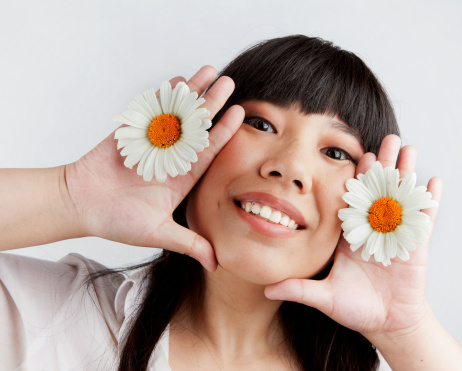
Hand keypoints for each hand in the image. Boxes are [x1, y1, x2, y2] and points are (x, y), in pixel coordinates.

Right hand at [64, 66, 243, 270]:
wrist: (80, 205)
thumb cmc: (116, 221)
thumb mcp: (157, 233)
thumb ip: (188, 243)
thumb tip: (217, 263)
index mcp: (182, 178)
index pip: (209, 151)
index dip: (224, 133)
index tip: (240, 116)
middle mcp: (172, 157)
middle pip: (197, 127)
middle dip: (213, 105)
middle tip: (230, 84)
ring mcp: (152, 143)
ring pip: (177, 113)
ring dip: (193, 93)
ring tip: (210, 72)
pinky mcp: (132, 133)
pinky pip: (150, 110)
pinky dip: (163, 95)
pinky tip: (179, 80)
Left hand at [265, 134, 442, 337]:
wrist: (386, 325)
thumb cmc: (356, 309)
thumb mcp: (324, 297)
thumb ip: (298, 290)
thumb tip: (266, 289)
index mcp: (351, 236)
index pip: (353, 201)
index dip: (356, 179)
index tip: (356, 156)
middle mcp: (373, 230)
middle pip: (379, 192)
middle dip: (383, 166)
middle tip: (386, 140)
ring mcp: (396, 236)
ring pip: (401, 199)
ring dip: (405, 174)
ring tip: (408, 150)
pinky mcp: (415, 248)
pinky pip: (424, 221)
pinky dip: (430, 202)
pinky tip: (434, 183)